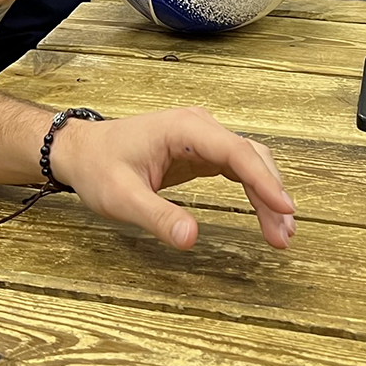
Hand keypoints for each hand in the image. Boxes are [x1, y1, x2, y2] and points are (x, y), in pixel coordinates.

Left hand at [47, 107, 296, 249]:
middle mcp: (197, 126)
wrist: (80, 151)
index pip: (234, 151)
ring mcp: (201, 137)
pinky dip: (254, 191)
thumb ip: (157, 217)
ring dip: (267, 194)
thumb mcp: (122, 198)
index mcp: (183, 129)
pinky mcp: (200, 151)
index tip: (285, 209)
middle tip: (284, 235)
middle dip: (271, 194)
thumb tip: (191, 238)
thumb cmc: (98, 167)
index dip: (263, 181)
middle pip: (249, 156)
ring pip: (248, 162)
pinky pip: (236, 168)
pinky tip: (266, 214)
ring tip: (281, 234)